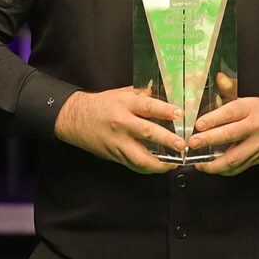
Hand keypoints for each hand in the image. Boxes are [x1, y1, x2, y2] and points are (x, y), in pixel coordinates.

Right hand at [54, 86, 184, 173]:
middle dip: (167, 140)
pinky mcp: (114, 155)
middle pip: (146, 132)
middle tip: (182, 145)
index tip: (180, 114)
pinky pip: (133, 165)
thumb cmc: (103, 105)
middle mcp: (121, 123)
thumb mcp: (122, 93)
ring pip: (139, 157)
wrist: (76, 118)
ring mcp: (117, 142)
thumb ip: (143, 94)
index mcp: (124, 104)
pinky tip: (160, 167)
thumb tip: (166, 89)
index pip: (147, 106)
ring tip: (174, 163)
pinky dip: (148, 168)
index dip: (165, 110)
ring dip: (159, 163)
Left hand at [188, 93, 258, 175]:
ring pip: (235, 157)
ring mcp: (258, 145)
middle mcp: (255, 126)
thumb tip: (219, 78)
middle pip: (230, 135)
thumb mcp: (251, 98)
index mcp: (251, 108)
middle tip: (193, 143)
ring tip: (199, 163)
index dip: (212, 119)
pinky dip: (225, 170)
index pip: (230, 113)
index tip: (198, 125)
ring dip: (214, 163)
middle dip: (209, 140)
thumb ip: (231, 89)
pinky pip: (240, 167)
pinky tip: (213, 169)